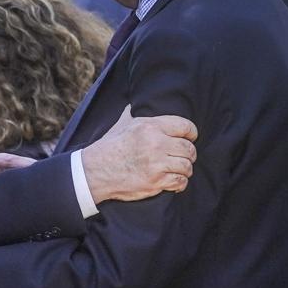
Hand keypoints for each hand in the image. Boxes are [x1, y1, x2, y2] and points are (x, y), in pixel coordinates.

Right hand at [82, 105, 197, 201]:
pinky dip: (180, 184)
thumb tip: (134, 104)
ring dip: (186, 169)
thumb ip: (134, 113)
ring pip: (187, 166)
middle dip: (190, 154)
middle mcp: (156, 143)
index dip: (192, 133)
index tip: (191, 138)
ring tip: (181, 170)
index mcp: (151, 126)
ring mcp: (156, 164)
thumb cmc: (110, 146)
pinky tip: (175, 182)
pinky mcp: (155, 181)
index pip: (185, 126)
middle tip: (186, 157)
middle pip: (189, 148)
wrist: (95, 171)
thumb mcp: (123, 124)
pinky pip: (180, 182)